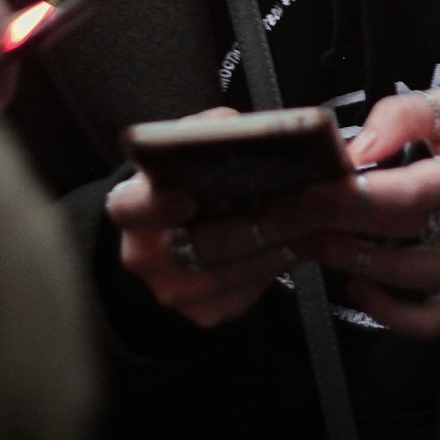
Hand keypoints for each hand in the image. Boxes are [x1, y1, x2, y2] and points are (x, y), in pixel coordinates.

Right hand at [106, 107, 302, 328]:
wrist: (170, 234)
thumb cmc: (180, 182)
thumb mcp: (182, 149)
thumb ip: (201, 132)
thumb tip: (229, 126)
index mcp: (131, 207)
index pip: (130, 209)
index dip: (157, 206)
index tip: (188, 199)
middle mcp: (145, 255)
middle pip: (199, 246)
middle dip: (253, 224)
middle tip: (295, 205)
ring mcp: (173, 290)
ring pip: (229, 274)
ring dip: (274, 247)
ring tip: (308, 221)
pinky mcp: (203, 313)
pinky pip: (244, 294)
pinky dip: (274, 266)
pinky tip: (297, 243)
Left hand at [273, 88, 439, 337]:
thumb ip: (401, 116)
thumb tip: (357, 151)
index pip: (412, 192)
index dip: (355, 196)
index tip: (309, 193)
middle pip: (402, 233)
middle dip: (336, 225)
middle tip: (288, 217)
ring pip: (406, 277)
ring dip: (349, 260)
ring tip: (310, 239)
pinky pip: (427, 321)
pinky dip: (384, 310)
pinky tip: (354, 281)